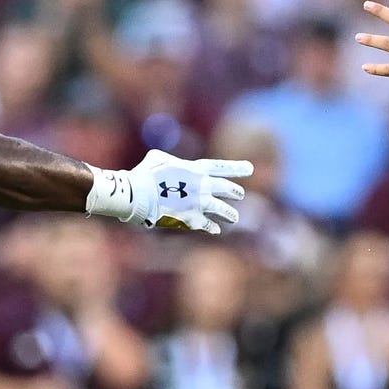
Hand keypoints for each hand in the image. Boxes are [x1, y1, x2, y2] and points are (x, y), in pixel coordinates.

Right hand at [127, 150, 251, 234]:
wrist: (138, 195)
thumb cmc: (144, 174)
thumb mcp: (157, 158)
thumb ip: (169, 159)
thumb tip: (167, 161)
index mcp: (195, 169)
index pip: (221, 168)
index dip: (236, 168)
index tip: (250, 168)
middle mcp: (202, 186)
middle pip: (226, 189)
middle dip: (235, 192)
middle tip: (239, 194)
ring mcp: (199, 204)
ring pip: (223, 210)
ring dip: (230, 214)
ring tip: (234, 218)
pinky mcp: (192, 220)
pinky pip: (208, 225)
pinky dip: (212, 227)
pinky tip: (216, 230)